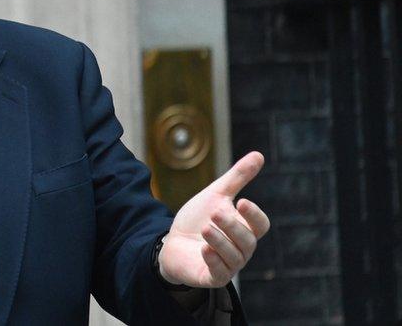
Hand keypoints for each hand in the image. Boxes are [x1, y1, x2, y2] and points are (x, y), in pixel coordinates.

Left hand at [158, 151, 270, 287]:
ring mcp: (228, 265)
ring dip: (220, 241)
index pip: (260, 225)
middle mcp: (241, 249)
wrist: (172, 242)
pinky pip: (219, 273)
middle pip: (247, 241)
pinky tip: (204, 249)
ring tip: (205, 228)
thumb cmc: (197, 219)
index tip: (241, 202)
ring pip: (233, 257)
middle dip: (232, 226)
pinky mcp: (212, 277)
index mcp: (245, 229)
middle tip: (215, 212)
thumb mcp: (215, 195)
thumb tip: (259, 155)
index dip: (254, 215)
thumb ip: (237, 177)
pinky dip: (213, 261)